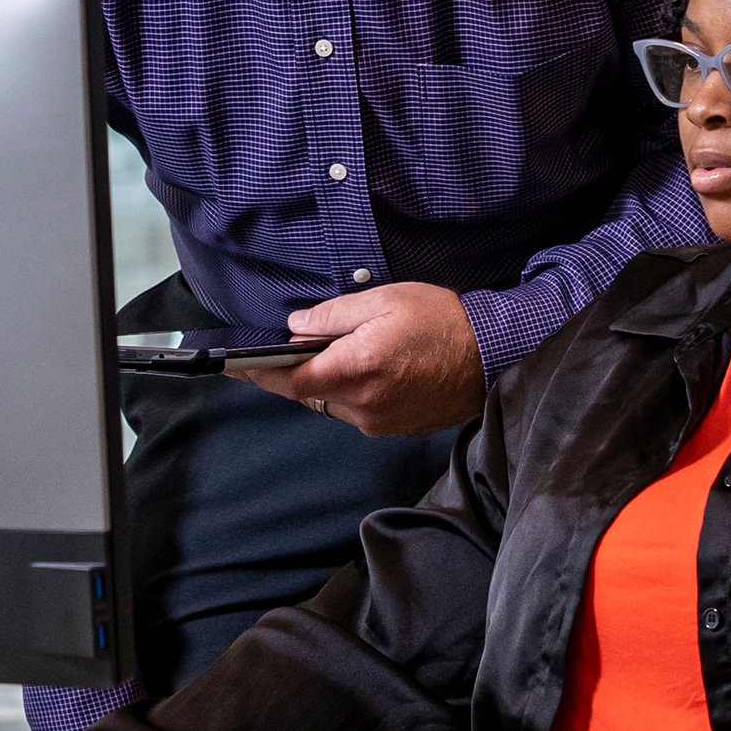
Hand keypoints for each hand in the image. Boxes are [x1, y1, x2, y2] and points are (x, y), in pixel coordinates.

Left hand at [241, 281, 483, 435]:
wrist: (494, 356)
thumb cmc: (442, 322)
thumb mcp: (384, 300)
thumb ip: (333, 315)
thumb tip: (297, 326)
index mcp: (355, 369)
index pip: (289, 380)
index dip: (259, 373)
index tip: (236, 366)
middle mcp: (362, 404)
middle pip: (309, 393)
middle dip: (301, 370)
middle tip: (308, 342)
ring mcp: (379, 422)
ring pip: (334, 404)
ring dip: (332, 382)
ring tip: (357, 351)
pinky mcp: (395, 429)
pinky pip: (359, 412)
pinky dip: (356, 392)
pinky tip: (378, 369)